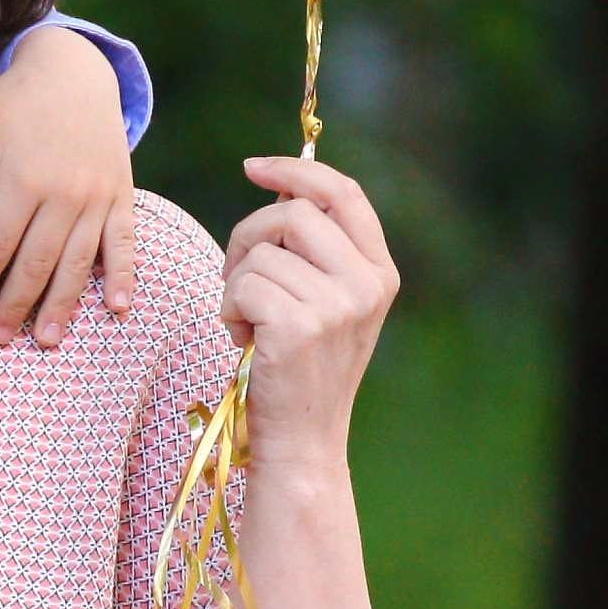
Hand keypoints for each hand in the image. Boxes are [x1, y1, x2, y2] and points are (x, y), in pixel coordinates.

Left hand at [0, 20, 137, 346]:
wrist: (72, 69)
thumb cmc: (11, 101)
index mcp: (22, 177)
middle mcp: (64, 191)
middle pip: (36, 262)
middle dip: (15, 305)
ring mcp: (97, 194)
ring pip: (78, 262)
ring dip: (63, 305)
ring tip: (47, 340)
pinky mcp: (121, 193)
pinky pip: (124, 242)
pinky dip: (123, 276)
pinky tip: (117, 308)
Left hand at [220, 155, 398, 477]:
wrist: (302, 441)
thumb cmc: (300, 368)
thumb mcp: (327, 303)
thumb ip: (317, 249)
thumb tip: (280, 184)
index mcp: (380, 272)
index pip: (343, 193)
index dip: (296, 170)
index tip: (253, 167)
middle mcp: (368, 285)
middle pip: (291, 213)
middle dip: (248, 236)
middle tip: (239, 278)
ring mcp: (338, 306)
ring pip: (259, 253)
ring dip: (235, 283)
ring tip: (249, 322)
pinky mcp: (299, 327)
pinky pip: (241, 285)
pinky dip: (228, 309)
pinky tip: (244, 339)